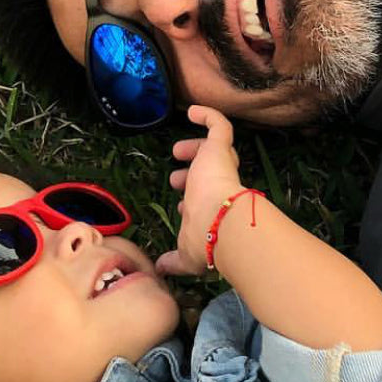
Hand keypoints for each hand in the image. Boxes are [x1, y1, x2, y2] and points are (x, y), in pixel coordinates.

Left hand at [156, 105, 245, 276]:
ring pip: (215, 150)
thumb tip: (160, 269)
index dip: (193, 201)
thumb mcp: (185, 254)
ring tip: (176, 152)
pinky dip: (207, 115)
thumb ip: (173, 260)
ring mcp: (220, 166)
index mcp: (214, 209)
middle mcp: (220, 186)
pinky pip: (219, 125)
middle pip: (210, 174)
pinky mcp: (220, 149)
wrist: (220, 221)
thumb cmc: (206, 239)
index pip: (207, 199)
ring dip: (195, 149)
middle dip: (192, 175)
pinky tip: (191, 111)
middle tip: (175, 180)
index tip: (179, 208)